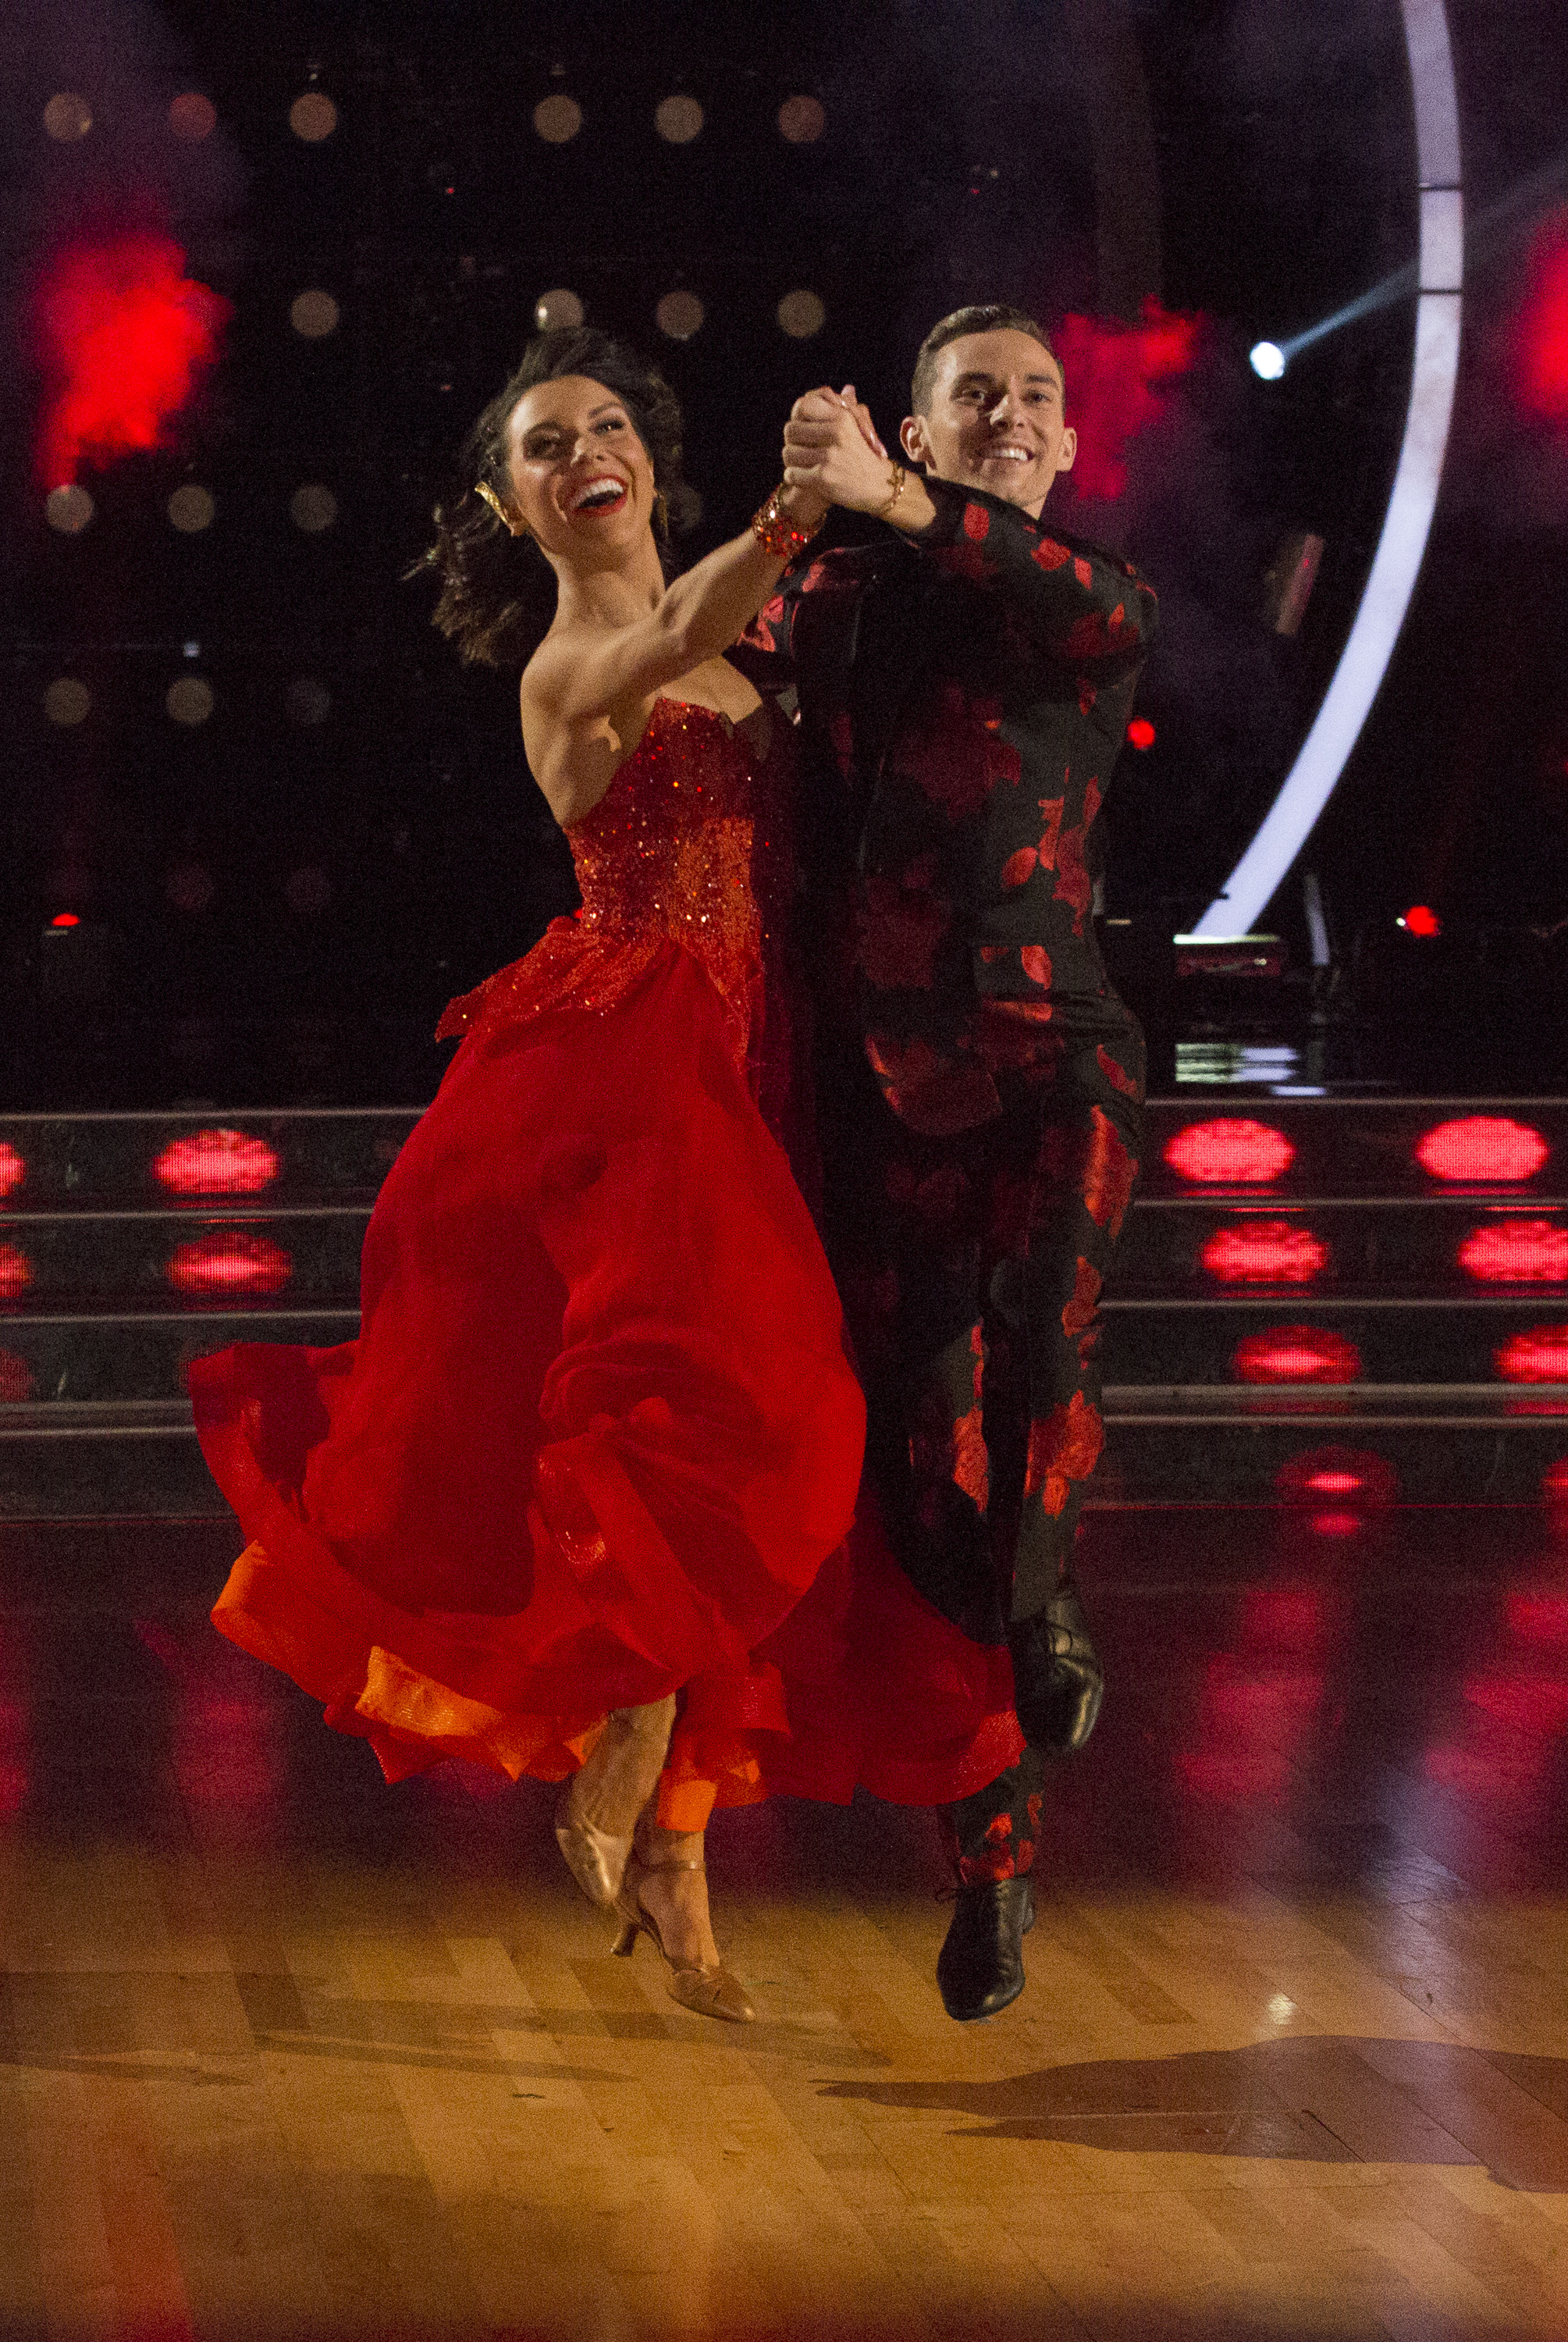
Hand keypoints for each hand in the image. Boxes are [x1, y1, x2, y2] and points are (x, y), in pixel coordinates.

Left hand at [783, 386, 899, 515]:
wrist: (881, 487)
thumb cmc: (868, 457)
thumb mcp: (862, 429)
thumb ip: (850, 409)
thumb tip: (848, 389)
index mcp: (842, 418)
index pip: (804, 405)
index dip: (800, 417)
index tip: (805, 428)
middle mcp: (835, 433)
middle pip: (790, 429)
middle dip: (793, 441)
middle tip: (800, 450)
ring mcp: (828, 456)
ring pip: (788, 452)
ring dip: (793, 461)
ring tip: (803, 466)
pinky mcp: (823, 477)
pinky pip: (791, 474)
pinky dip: (795, 478)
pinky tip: (804, 479)